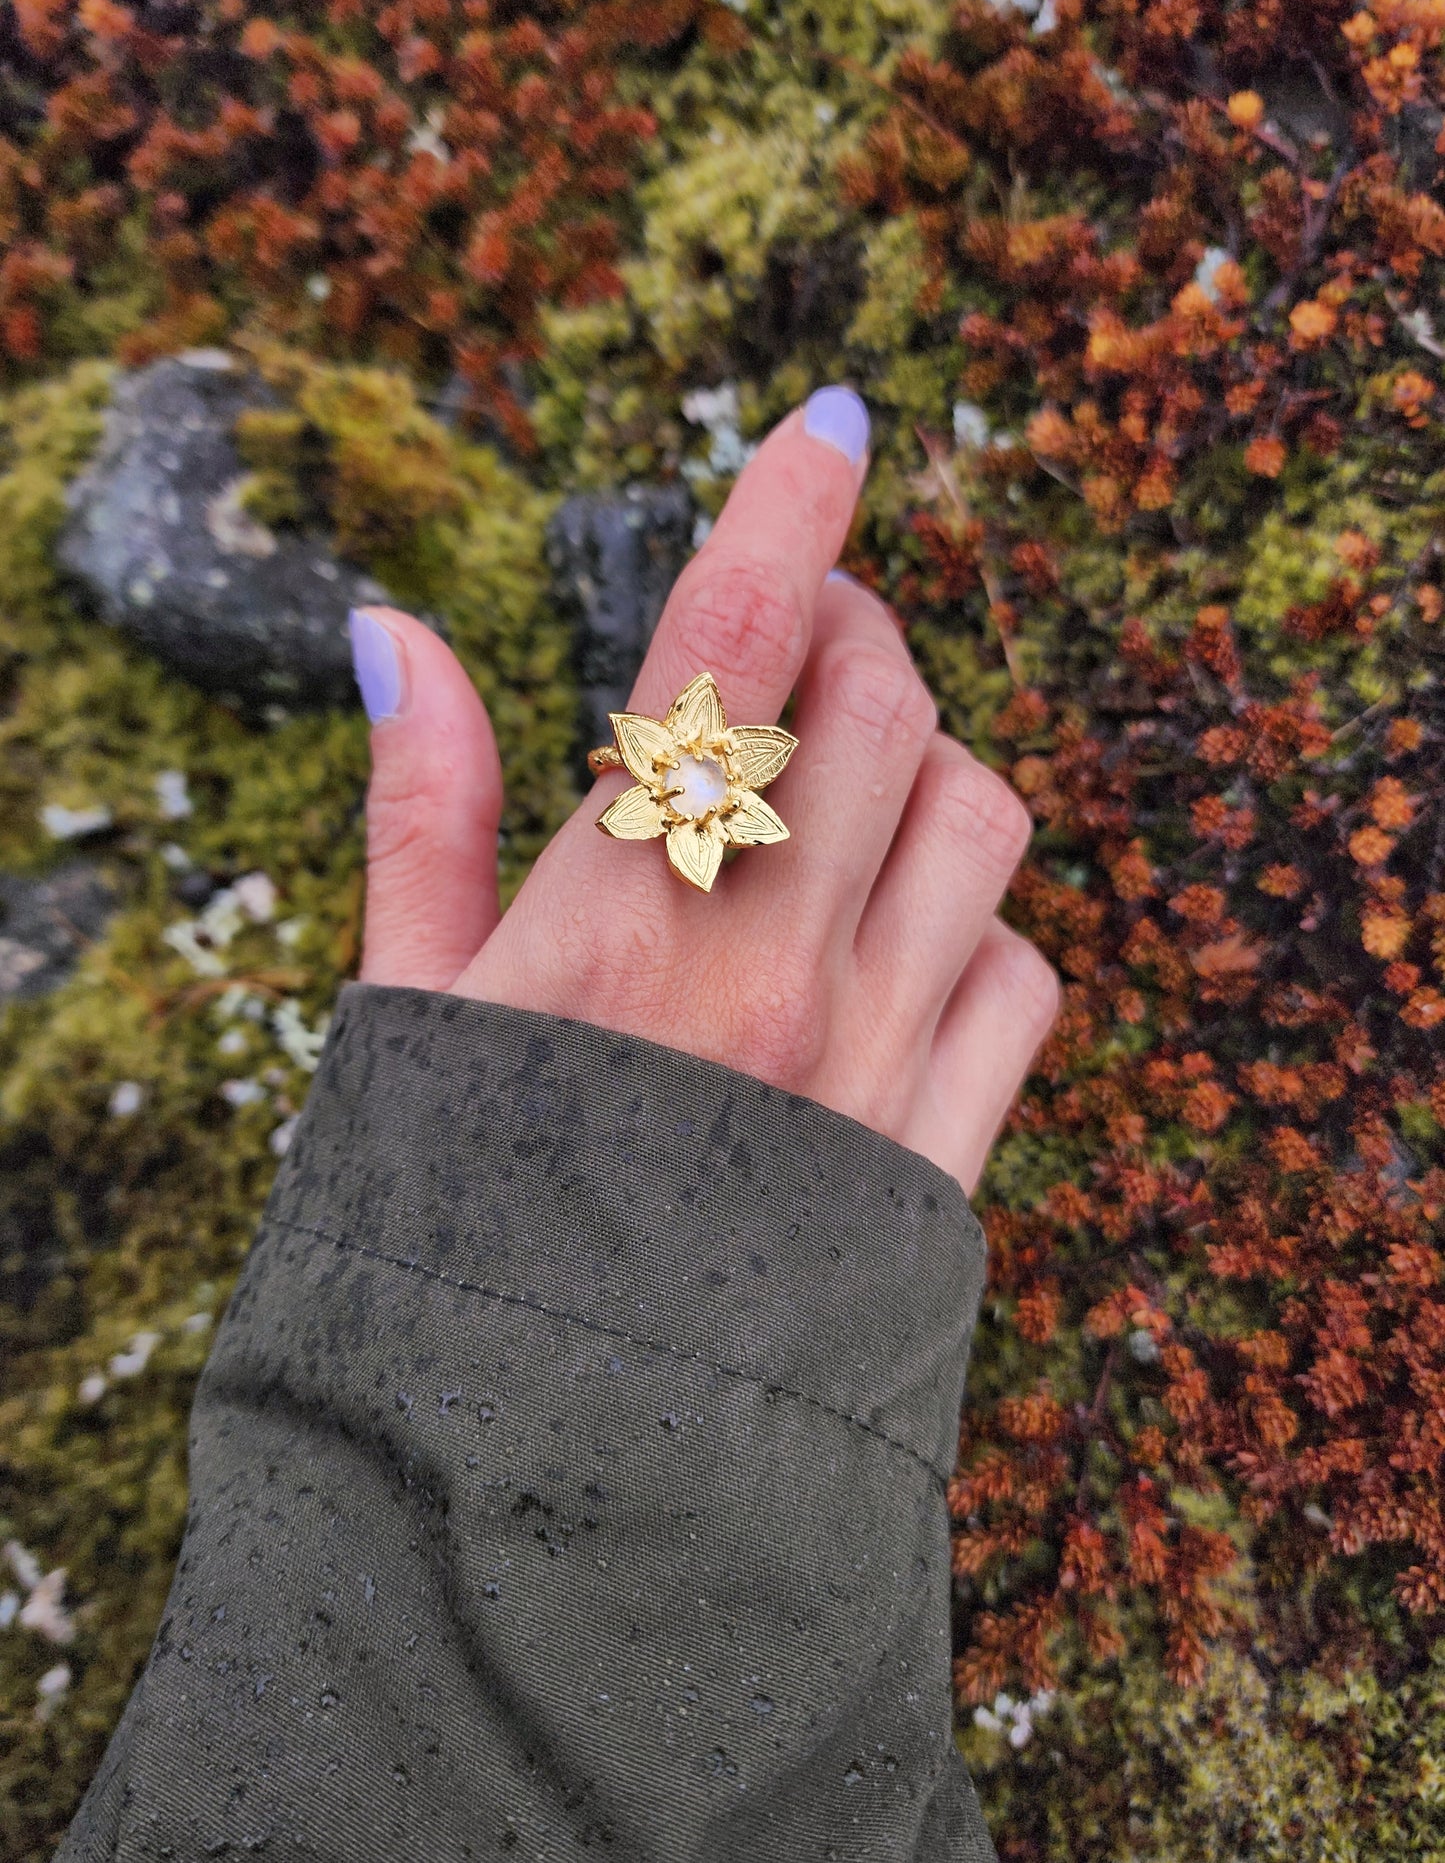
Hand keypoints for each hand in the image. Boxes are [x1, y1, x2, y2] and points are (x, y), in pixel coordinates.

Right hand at [348, 388, 1057, 1192]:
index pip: (729, 648)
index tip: (829, 423)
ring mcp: (875, 1056)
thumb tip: (397, 630)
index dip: (786, 509)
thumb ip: (417, 808)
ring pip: (977, 817)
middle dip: (851, 633)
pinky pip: (1022, 972)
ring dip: (918, 767)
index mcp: (619, 917)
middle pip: (881, 703)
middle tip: (795, 646)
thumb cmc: (461, 1215)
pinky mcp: (941, 1143)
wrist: (566, 1453)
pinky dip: (978, 924)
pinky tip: (896, 945)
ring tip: (843, 795)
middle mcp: (769, 968)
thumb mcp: (405, 1008)